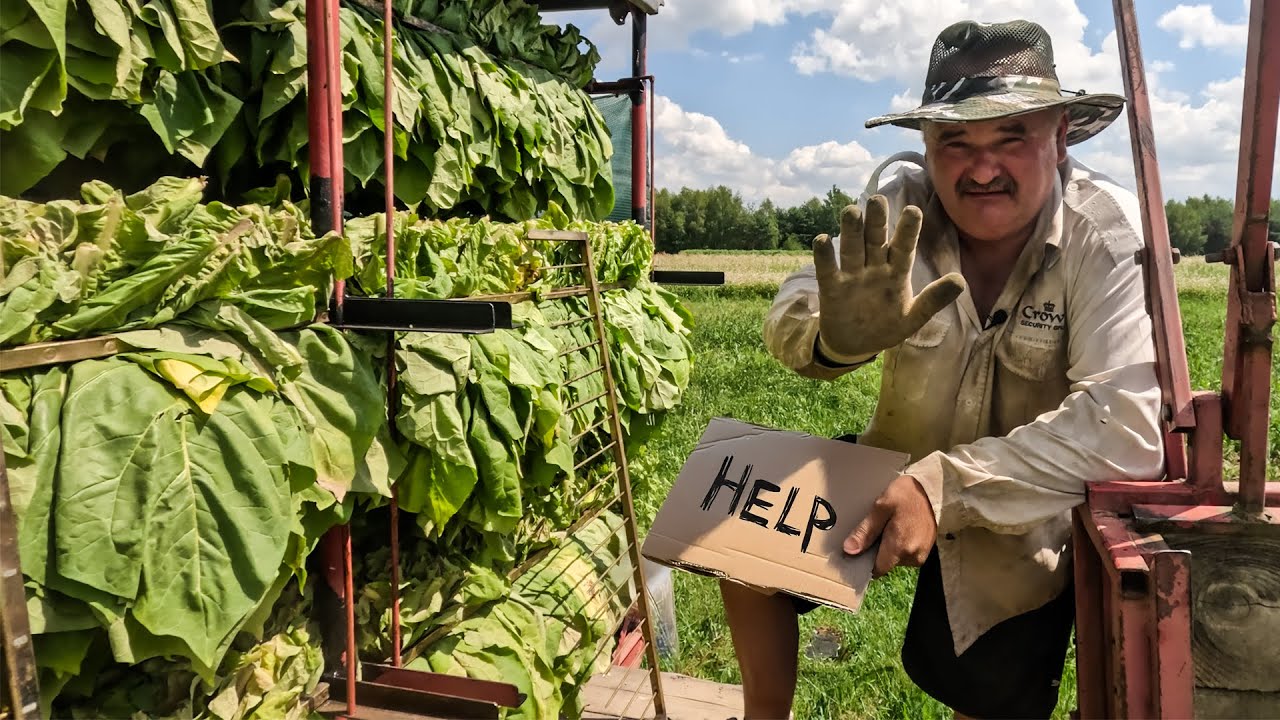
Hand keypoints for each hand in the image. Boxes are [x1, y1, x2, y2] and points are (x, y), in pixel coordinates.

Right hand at [813, 196, 965, 362]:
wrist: (856, 346)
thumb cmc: (886, 327)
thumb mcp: (913, 318)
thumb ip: (933, 300)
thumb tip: (961, 281)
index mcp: (896, 272)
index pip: (903, 247)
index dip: (907, 230)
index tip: (913, 210)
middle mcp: (874, 268)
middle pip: (875, 240)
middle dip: (876, 221)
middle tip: (877, 199)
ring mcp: (852, 276)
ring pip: (852, 249)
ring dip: (851, 231)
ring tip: (851, 211)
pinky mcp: (832, 288)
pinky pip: (827, 270)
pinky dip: (824, 256)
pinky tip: (822, 240)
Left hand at [843, 474, 936, 577]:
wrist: (931, 489)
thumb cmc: (906, 495)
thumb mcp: (880, 507)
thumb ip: (865, 531)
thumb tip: (849, 550)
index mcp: (900, 547)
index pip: (876, 570)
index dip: (865, 560)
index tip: (860, 547)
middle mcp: (912, 556)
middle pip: (886, 564)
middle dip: (877, 550)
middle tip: (878, 528)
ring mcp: (921, 555)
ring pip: (895, 560)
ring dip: (889, 548)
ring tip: (891, 526)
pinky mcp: (926, 551)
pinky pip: (905, 555)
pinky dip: (899, 546)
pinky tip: (900, 529)